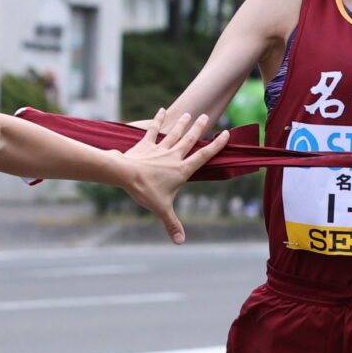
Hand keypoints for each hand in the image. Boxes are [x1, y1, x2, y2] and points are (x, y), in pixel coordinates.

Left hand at [118, 107, 226, 242]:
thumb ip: (172, 224)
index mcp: (182, 170)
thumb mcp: (162, 209)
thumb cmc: (145, 191)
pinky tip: (162, 110)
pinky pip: (153, 130)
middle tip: (207, 116)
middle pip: (190, 140)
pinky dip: (157, 120)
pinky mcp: (145, 144)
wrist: (125, 174)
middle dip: (199, 128)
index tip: (226, 134)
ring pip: (175, 133)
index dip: (216, 145)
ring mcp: (160, 148)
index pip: (203, 156)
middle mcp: (174, 156)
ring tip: (190, 114)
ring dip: (183, 123)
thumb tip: (180, 242)